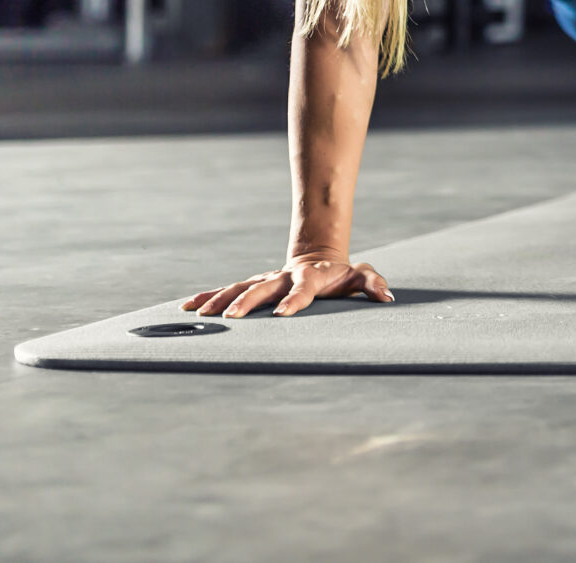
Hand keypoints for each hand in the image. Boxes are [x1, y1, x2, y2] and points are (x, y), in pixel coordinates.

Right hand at [185, 254, 393, 318]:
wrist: (319, 257)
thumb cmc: (341, 274)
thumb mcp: (360, 276)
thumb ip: (372, 284)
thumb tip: (387, 297)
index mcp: (309, 277)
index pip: (303, 290)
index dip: (294, 301)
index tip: (283, 315)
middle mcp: (282, 276)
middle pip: (263, 288)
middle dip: (248, 302)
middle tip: (233, 318)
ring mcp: (266, 279)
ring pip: (240, 287)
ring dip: (221, 300)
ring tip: (201, 312)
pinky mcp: (254, 284)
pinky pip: (228, 289)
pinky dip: (209, 296)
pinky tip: (188, 306)